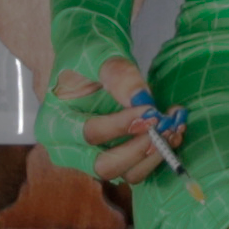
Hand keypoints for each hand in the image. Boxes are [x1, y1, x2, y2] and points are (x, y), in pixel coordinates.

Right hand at [46, 62, 179, 188]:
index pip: (89, 134)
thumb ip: (118, 75)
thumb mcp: (98, 55)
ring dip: (154, 154)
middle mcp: (69, 150)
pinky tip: (173, 133)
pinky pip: (138, 168)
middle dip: (139, 148)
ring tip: (173, 128)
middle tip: (164, 126)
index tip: (151, 110)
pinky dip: (158, 155)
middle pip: (105, 166)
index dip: (122, 126)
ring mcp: (92, 159)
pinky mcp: (114, 161)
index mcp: (54, 124)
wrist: (90, 62)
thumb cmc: (86, 55)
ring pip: (126, 173)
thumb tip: (141, 97)